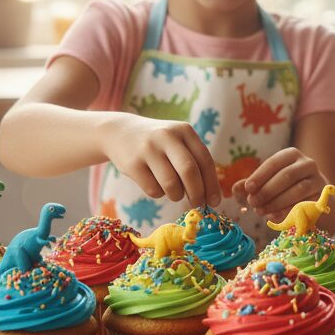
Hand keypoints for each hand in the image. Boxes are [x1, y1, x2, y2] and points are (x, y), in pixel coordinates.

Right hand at [102, 114, 220, 205]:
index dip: (212, 184)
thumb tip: (211, 195)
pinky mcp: (132, 164)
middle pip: (189, 172)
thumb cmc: (158, 143)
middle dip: (197, 193)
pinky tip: (154, 184)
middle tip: (197, 204)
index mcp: (184, 131)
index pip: (205, 160)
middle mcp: (167, 136)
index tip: (215, 202)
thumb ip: (195, 161)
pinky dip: (158, 194)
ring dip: (176, 196)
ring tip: (173, 192)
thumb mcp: (177, 141)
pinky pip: (153, 190)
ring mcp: (148, 149)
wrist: (119, 132)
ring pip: (171, 184)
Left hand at [236, 148, 327, 219]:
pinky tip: (273, 217)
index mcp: (291, 154)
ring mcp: (317, 180)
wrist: (312, 197)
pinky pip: (305, 204)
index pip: (274, 162)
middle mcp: (307, 164)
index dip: (260, 175)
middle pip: (287, 176)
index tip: (248, 189)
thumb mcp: (266, 182)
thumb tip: (236, 189)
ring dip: (276, 202)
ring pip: (297, 190)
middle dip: (267, 190)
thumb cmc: (283, 186)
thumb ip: (250, 185)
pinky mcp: (321, 197)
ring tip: (260, 211)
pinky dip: (287, 211)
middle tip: (253, 203)